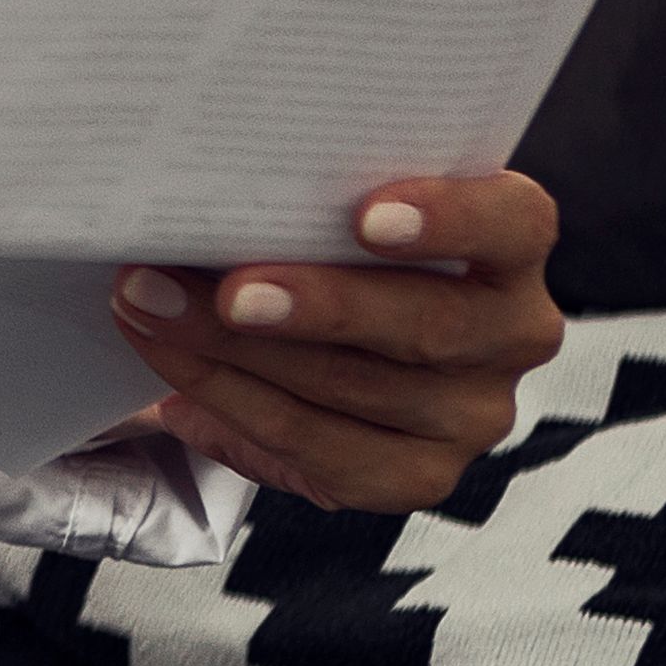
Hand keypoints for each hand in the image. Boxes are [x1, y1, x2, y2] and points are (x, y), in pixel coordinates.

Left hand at [105, 175, 565, 511]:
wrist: (330, 345)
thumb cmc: (333, 249)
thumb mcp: (335, 213)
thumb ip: (308, 198)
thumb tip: (199, 189)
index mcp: (510, 248)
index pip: (514, 225)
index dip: (451, 218)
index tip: (366, 216)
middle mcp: (510, 334)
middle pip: (428, 324)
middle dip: (315, 307)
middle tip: (226, 291)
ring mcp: (472, 414)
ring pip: (356, 391)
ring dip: (237, 354)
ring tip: (152, 309)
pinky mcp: (419, 476)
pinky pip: (318, 450)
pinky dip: (233, 407)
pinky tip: (173, 380)